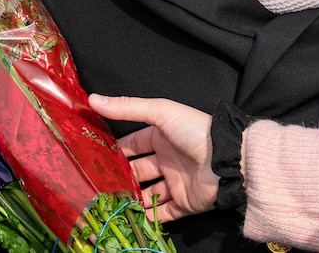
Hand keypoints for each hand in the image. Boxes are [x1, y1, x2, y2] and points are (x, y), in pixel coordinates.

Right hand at [90, 94, 217, 220]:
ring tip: (108, 206)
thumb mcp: (161, 112)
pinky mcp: (184, 203)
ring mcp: (176, 182)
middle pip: (137, 171)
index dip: (114, 151)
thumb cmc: (195, 131)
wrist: (227, 160)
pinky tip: (131, 220)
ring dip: (131, 200)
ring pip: (147, 194)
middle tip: (96, 188)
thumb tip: (93, 99)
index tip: (91, 159)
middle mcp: (167, 159)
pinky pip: (163, 214)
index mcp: (162, 137)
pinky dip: (149, 218)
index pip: (132, 144)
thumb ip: (128, 108)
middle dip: (120, 179)